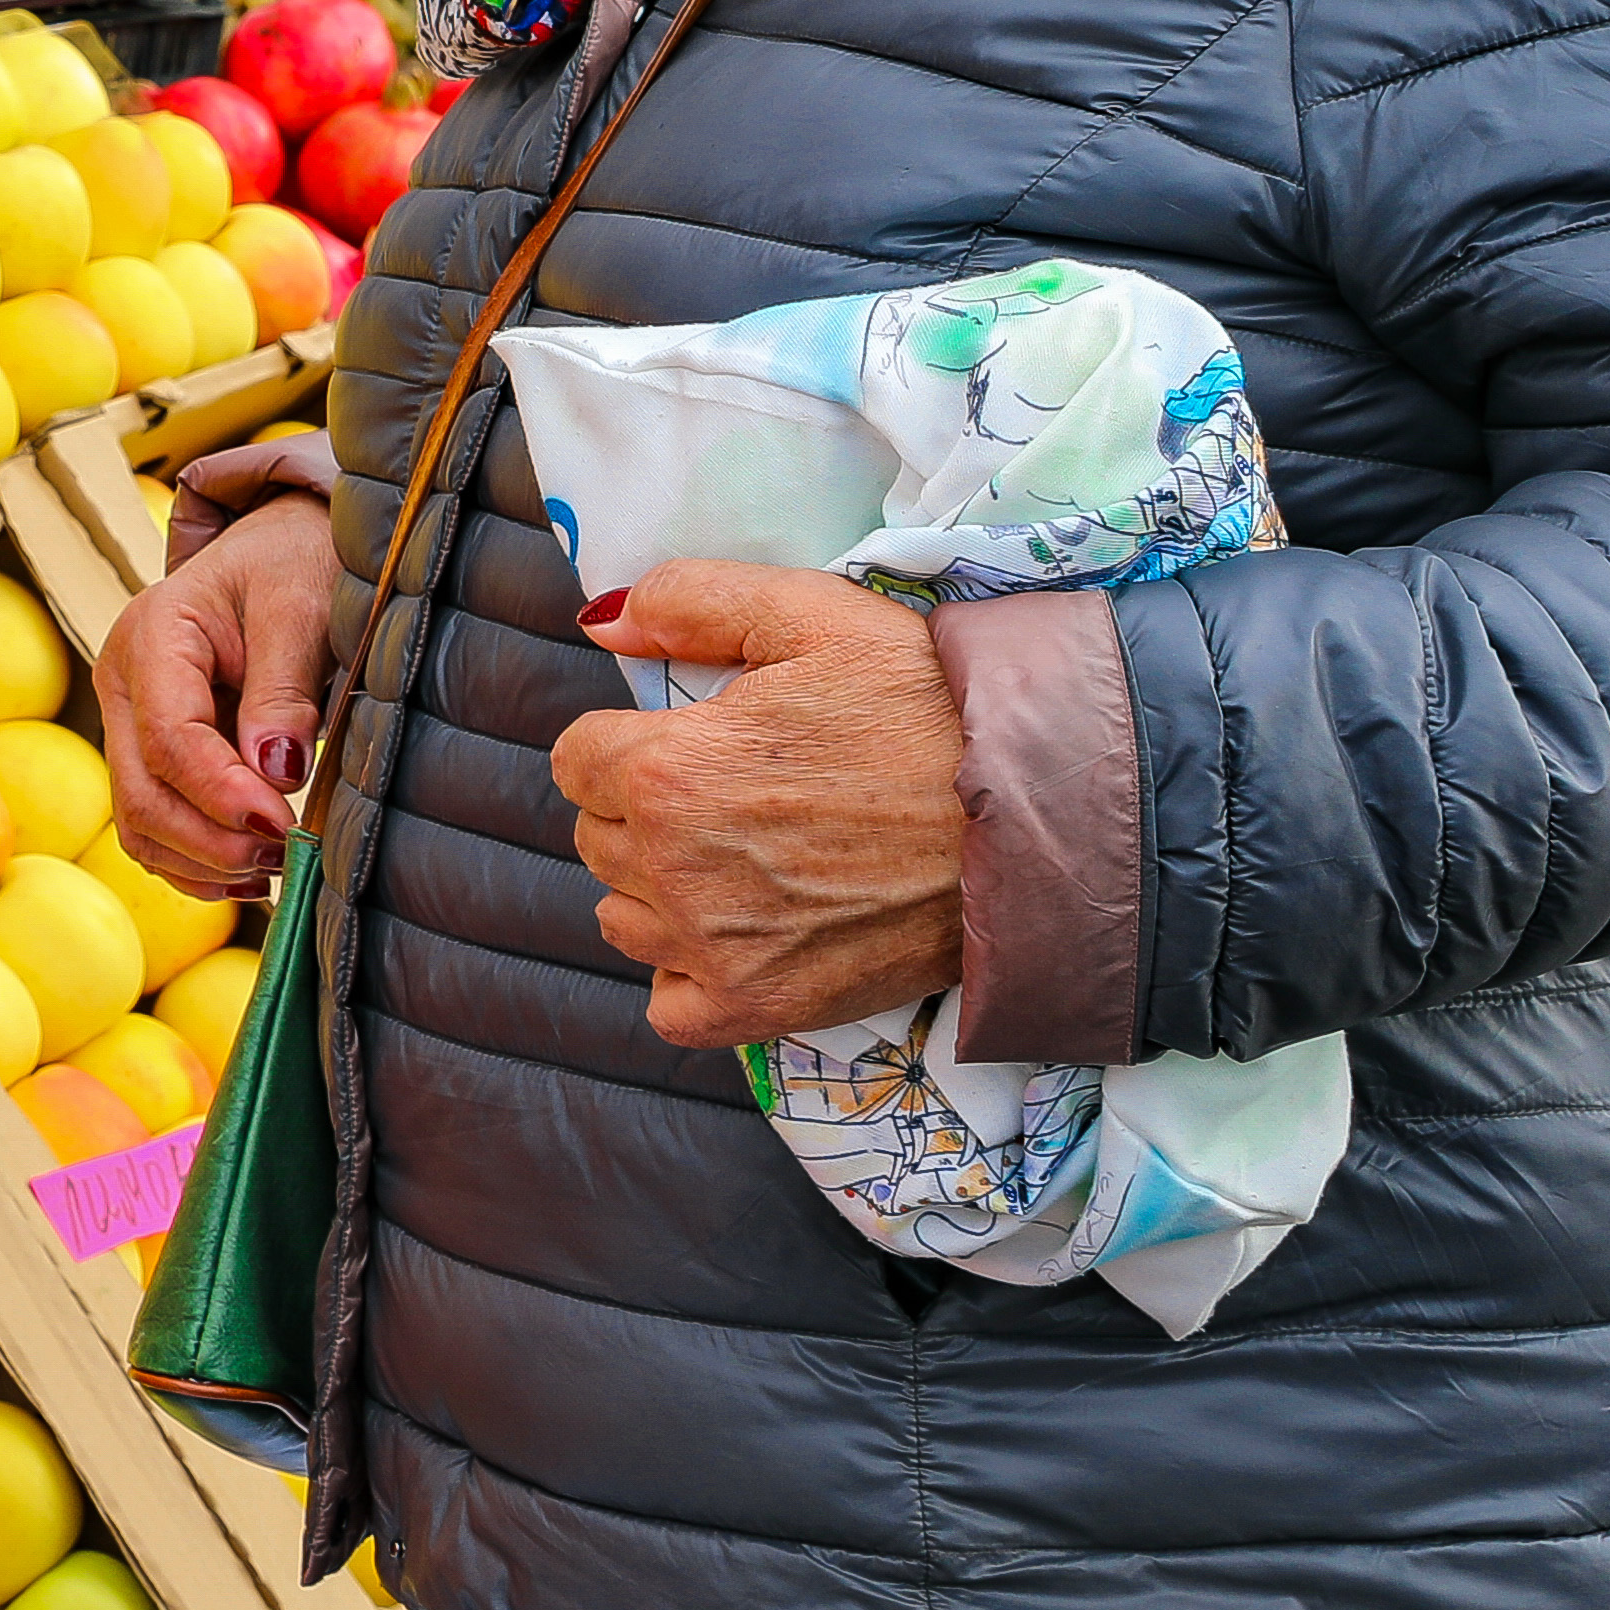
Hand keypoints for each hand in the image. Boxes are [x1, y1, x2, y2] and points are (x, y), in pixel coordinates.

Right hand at [105, 495, 342, 893]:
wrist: (279, 552)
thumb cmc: (292, 565)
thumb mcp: (302, 606)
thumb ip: (284, 689)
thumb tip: (276, 774)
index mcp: (152, 635)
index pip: (170, 739)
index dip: (223, 795)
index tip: (285, 824)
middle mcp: (124, 683)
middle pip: (141, 793)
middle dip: (211, 840)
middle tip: (285, 855)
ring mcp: (129, 723)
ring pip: (138, 823)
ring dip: (202, 861)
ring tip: (274, 867)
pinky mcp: (150, 755)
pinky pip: (154, 827)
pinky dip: (196, 862)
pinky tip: (249, 871)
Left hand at [541, 560, 969, 1051]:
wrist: (1032, 812)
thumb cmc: (927, 705)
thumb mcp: (811, 613)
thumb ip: (688, 601)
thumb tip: (600, 622)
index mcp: (668, 770)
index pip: (577, 759)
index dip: (628, 742)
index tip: (688, 741)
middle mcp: (673, 866)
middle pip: (598, 836)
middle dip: (644, 808)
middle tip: (734, 792)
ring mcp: (712, 947)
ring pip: (623, 916)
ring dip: (658, 887)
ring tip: (743, 857)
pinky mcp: (759, 1008)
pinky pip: (668, 1004)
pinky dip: (688, 974)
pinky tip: (738, 935)